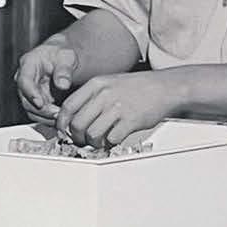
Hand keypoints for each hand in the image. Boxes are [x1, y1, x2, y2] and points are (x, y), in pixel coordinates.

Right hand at [14, 40, 78, 123]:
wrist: (61, 60)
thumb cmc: (61, 55)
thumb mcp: (67, 56)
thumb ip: (64, 69)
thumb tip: (62, 84)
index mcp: (28, 64)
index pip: (24, 80)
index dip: (31, 93)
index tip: (40, 103)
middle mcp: (25, 79)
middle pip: (26, 99)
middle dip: (41, 110)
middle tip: (57, 114)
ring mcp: (28, 92)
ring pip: (31, 109)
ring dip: (45, 117)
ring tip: (61, 118)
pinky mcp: (34, 101)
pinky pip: (38, 113)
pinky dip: (48, 119)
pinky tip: (60, 119)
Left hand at [55, 71, 177, 147]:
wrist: (165, 87)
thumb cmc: (137, 87)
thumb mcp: (109, 83)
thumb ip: (91, 97)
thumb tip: (74, 117)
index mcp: (96, 84)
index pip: (68, 106)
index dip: (62, 122)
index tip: (63, 130)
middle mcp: (104, 95)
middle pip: (77, 123)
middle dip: (76, 137)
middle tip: (82, 140)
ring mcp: (118, 108)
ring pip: (92, 134)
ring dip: (93, 143)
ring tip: (99, 141)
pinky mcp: (131, 121)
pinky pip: (111, 139)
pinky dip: (109, 143)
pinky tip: (113, 139)